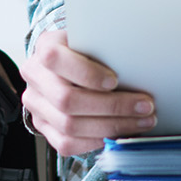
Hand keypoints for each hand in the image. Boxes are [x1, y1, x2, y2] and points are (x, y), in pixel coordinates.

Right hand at [20, 28, 156, 156]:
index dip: (86, 73)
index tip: (115, 81)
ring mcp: (36, 105)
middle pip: (67, 100)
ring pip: (70, 126)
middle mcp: (36, 77)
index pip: (56, 59)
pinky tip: (120, 133)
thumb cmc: (87, 49)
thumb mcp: (94, 37)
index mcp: (46, 47)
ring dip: (111, 126)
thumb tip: (139, 59)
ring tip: (141, 121)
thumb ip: (106, 45)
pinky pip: (67, 143)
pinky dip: (97, 141)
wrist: (67, 64)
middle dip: (112, 106)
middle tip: (144, 106)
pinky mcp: (43, 127)